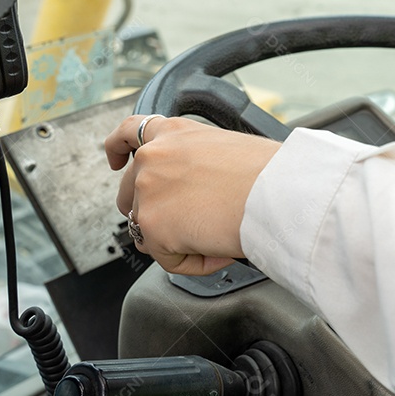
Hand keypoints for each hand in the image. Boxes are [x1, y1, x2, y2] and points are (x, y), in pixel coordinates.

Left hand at [104, 116, 281, 274]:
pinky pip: (168, 259)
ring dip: (182, 241)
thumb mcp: (227, 149)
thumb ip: (197, 162)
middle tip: (189, 225)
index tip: (115, 159)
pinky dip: (195, 262)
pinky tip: (220, 250)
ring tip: (220, 237)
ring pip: (152, 232)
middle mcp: (153, 157)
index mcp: (173, 132)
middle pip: (131, 195)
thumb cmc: (270, 173)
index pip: (129, 133)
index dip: (117, 147)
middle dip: (154, 213)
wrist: (278, 192)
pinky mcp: (153, 226)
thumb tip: (197, 192)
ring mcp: (148, 191)